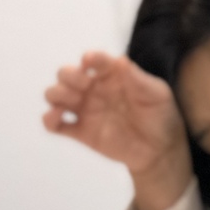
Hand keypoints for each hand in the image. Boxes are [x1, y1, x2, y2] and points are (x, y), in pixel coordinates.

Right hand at [43, 52, 192, 209]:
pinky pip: (56, 125)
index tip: (89, 62)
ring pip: (56, 96)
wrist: (160, 150)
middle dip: (69, 76)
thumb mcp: (156, 94)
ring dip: (56, 95)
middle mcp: (93, 89)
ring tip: (70, 103)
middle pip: (67, 75)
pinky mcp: (81, 132)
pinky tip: (55, 119)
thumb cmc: (160, 115)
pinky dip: (49, 120)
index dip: (89, 59)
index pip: (94, 61)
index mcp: (111, 75)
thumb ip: (138, 79)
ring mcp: (85, 110)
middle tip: (83, 87)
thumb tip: (121, 61)